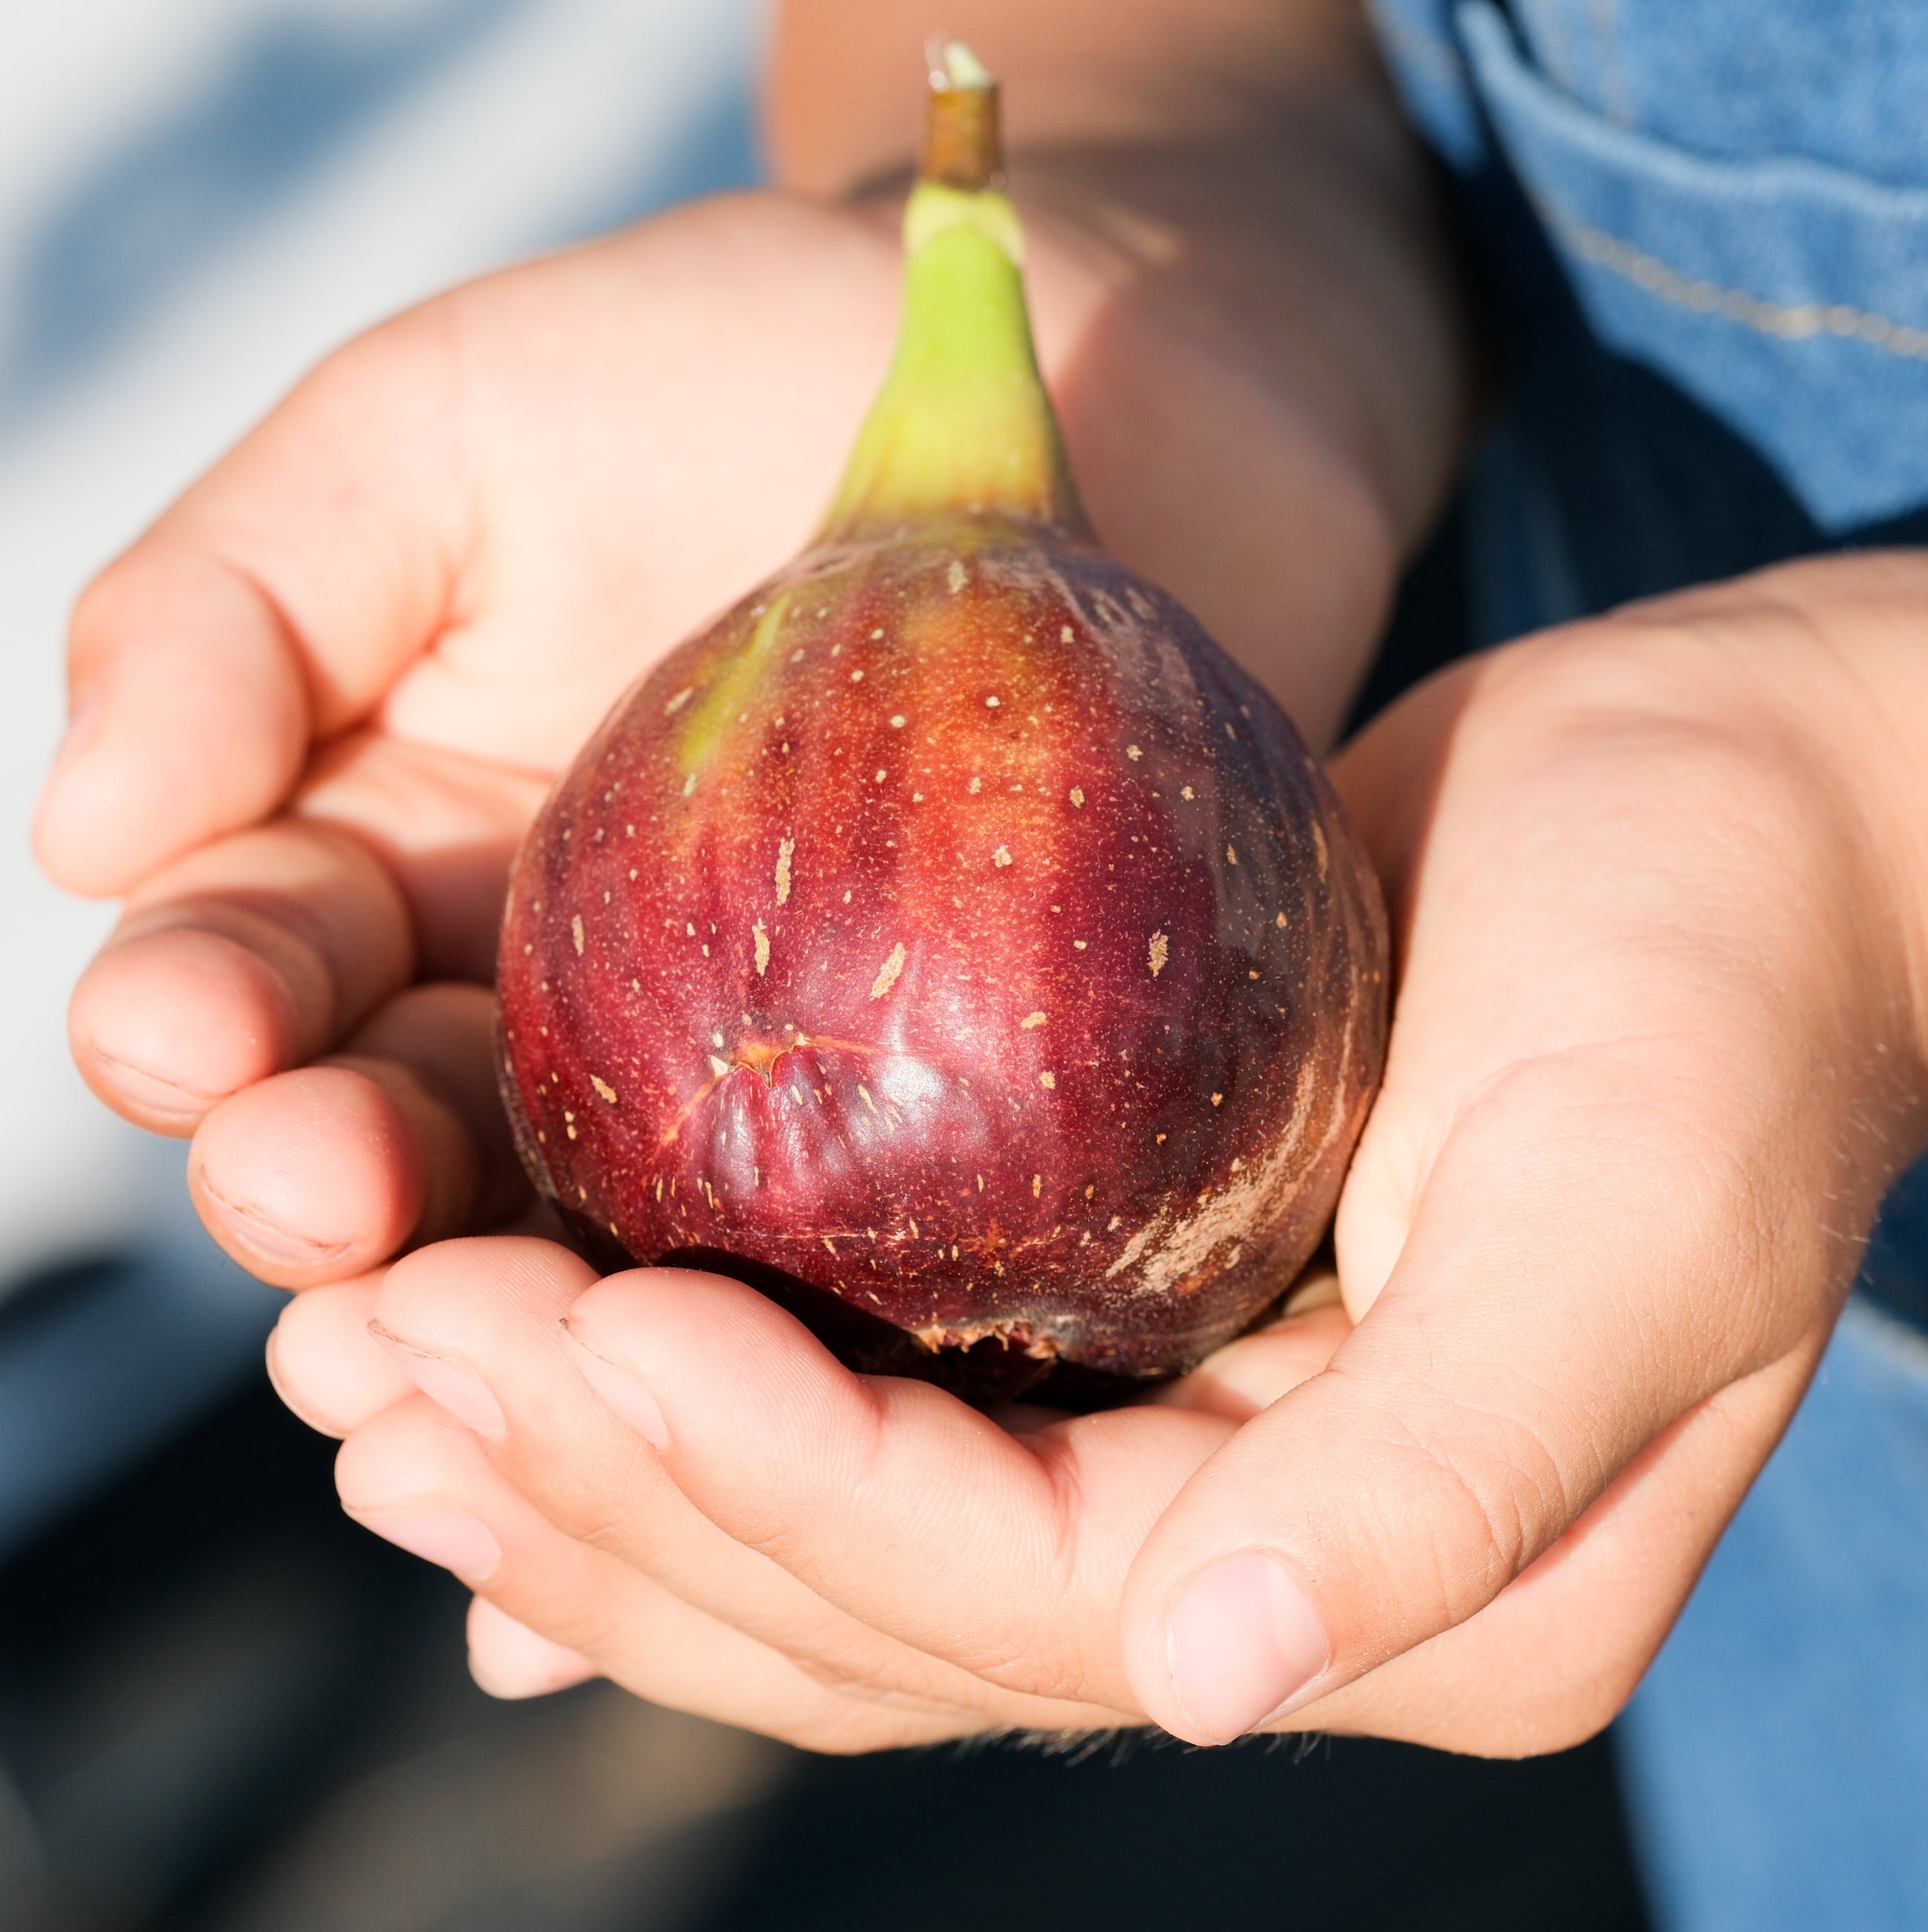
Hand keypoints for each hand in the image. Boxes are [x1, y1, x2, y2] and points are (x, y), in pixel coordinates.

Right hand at [39, 178, 1403, 1286]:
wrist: (1099, 367)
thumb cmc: (742, 365)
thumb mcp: (447, 427)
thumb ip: (241, 598)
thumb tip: (90, 830)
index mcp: (399, 867)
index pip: (258, 980)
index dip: (204, 1020)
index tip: (187, 1033)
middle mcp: (559, 1017)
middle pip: (411, 1161)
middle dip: (336, 1198)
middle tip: (319, 1206)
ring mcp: (762, 1096)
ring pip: (603, 1263)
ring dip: (519, 1328)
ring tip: (480, 1345)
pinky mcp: (966, 1133)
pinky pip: (859, 1279)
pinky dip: (777, 1374)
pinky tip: (739, 1427)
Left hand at [267, 559, 1927, 1750]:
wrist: (1772, 817)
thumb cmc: (1728, 972)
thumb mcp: (1643, 1205)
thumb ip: (1450, 1464)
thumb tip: (1209, 1677)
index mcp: (1429, 1598)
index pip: (1033, 1596)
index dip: (779, 1489)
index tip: (556, 1322)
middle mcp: (1300, 1582)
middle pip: (896, 1607)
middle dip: (625, 1494)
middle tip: (376, 1353)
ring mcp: (1213, 1477)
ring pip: (848, 1543)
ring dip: (606, 1474)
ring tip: (379, 1376)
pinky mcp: (1149, 1338)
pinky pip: (881, 1421)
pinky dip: (698, 1404)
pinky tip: (533, 1358)